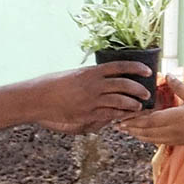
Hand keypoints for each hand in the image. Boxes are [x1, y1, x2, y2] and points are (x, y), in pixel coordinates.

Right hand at [32, 61, 150, 133]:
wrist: (35, 98)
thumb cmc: (52, 85)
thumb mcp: (73, 76)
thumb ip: (90, 79)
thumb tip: (103, 80)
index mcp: (90, 72)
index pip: (119, 66)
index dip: (136, 68)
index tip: (148, 70)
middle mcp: (93, 84)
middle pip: (124, 84)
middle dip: (139, 89)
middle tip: (146, 93)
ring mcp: (91, 100)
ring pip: (120, 101)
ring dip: (132, 104)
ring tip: (138, 107)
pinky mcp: (87, 115)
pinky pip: (109, 115)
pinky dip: (119, 116)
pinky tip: (124, 117)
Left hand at [116, 75, 183, 146]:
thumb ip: (179, 87)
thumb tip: (167, 75)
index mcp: (176, 117)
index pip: (149, 119)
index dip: (134, 119)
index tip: (122, 115)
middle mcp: (172, 130)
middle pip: (146, 131)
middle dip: (131, 127)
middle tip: (117, 123)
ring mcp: (174, 138)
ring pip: (150, 138)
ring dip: (136, 134)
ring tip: (125, 129)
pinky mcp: (177, 142)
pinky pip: (157, 141)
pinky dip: (146, 138)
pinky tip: (141, 135)